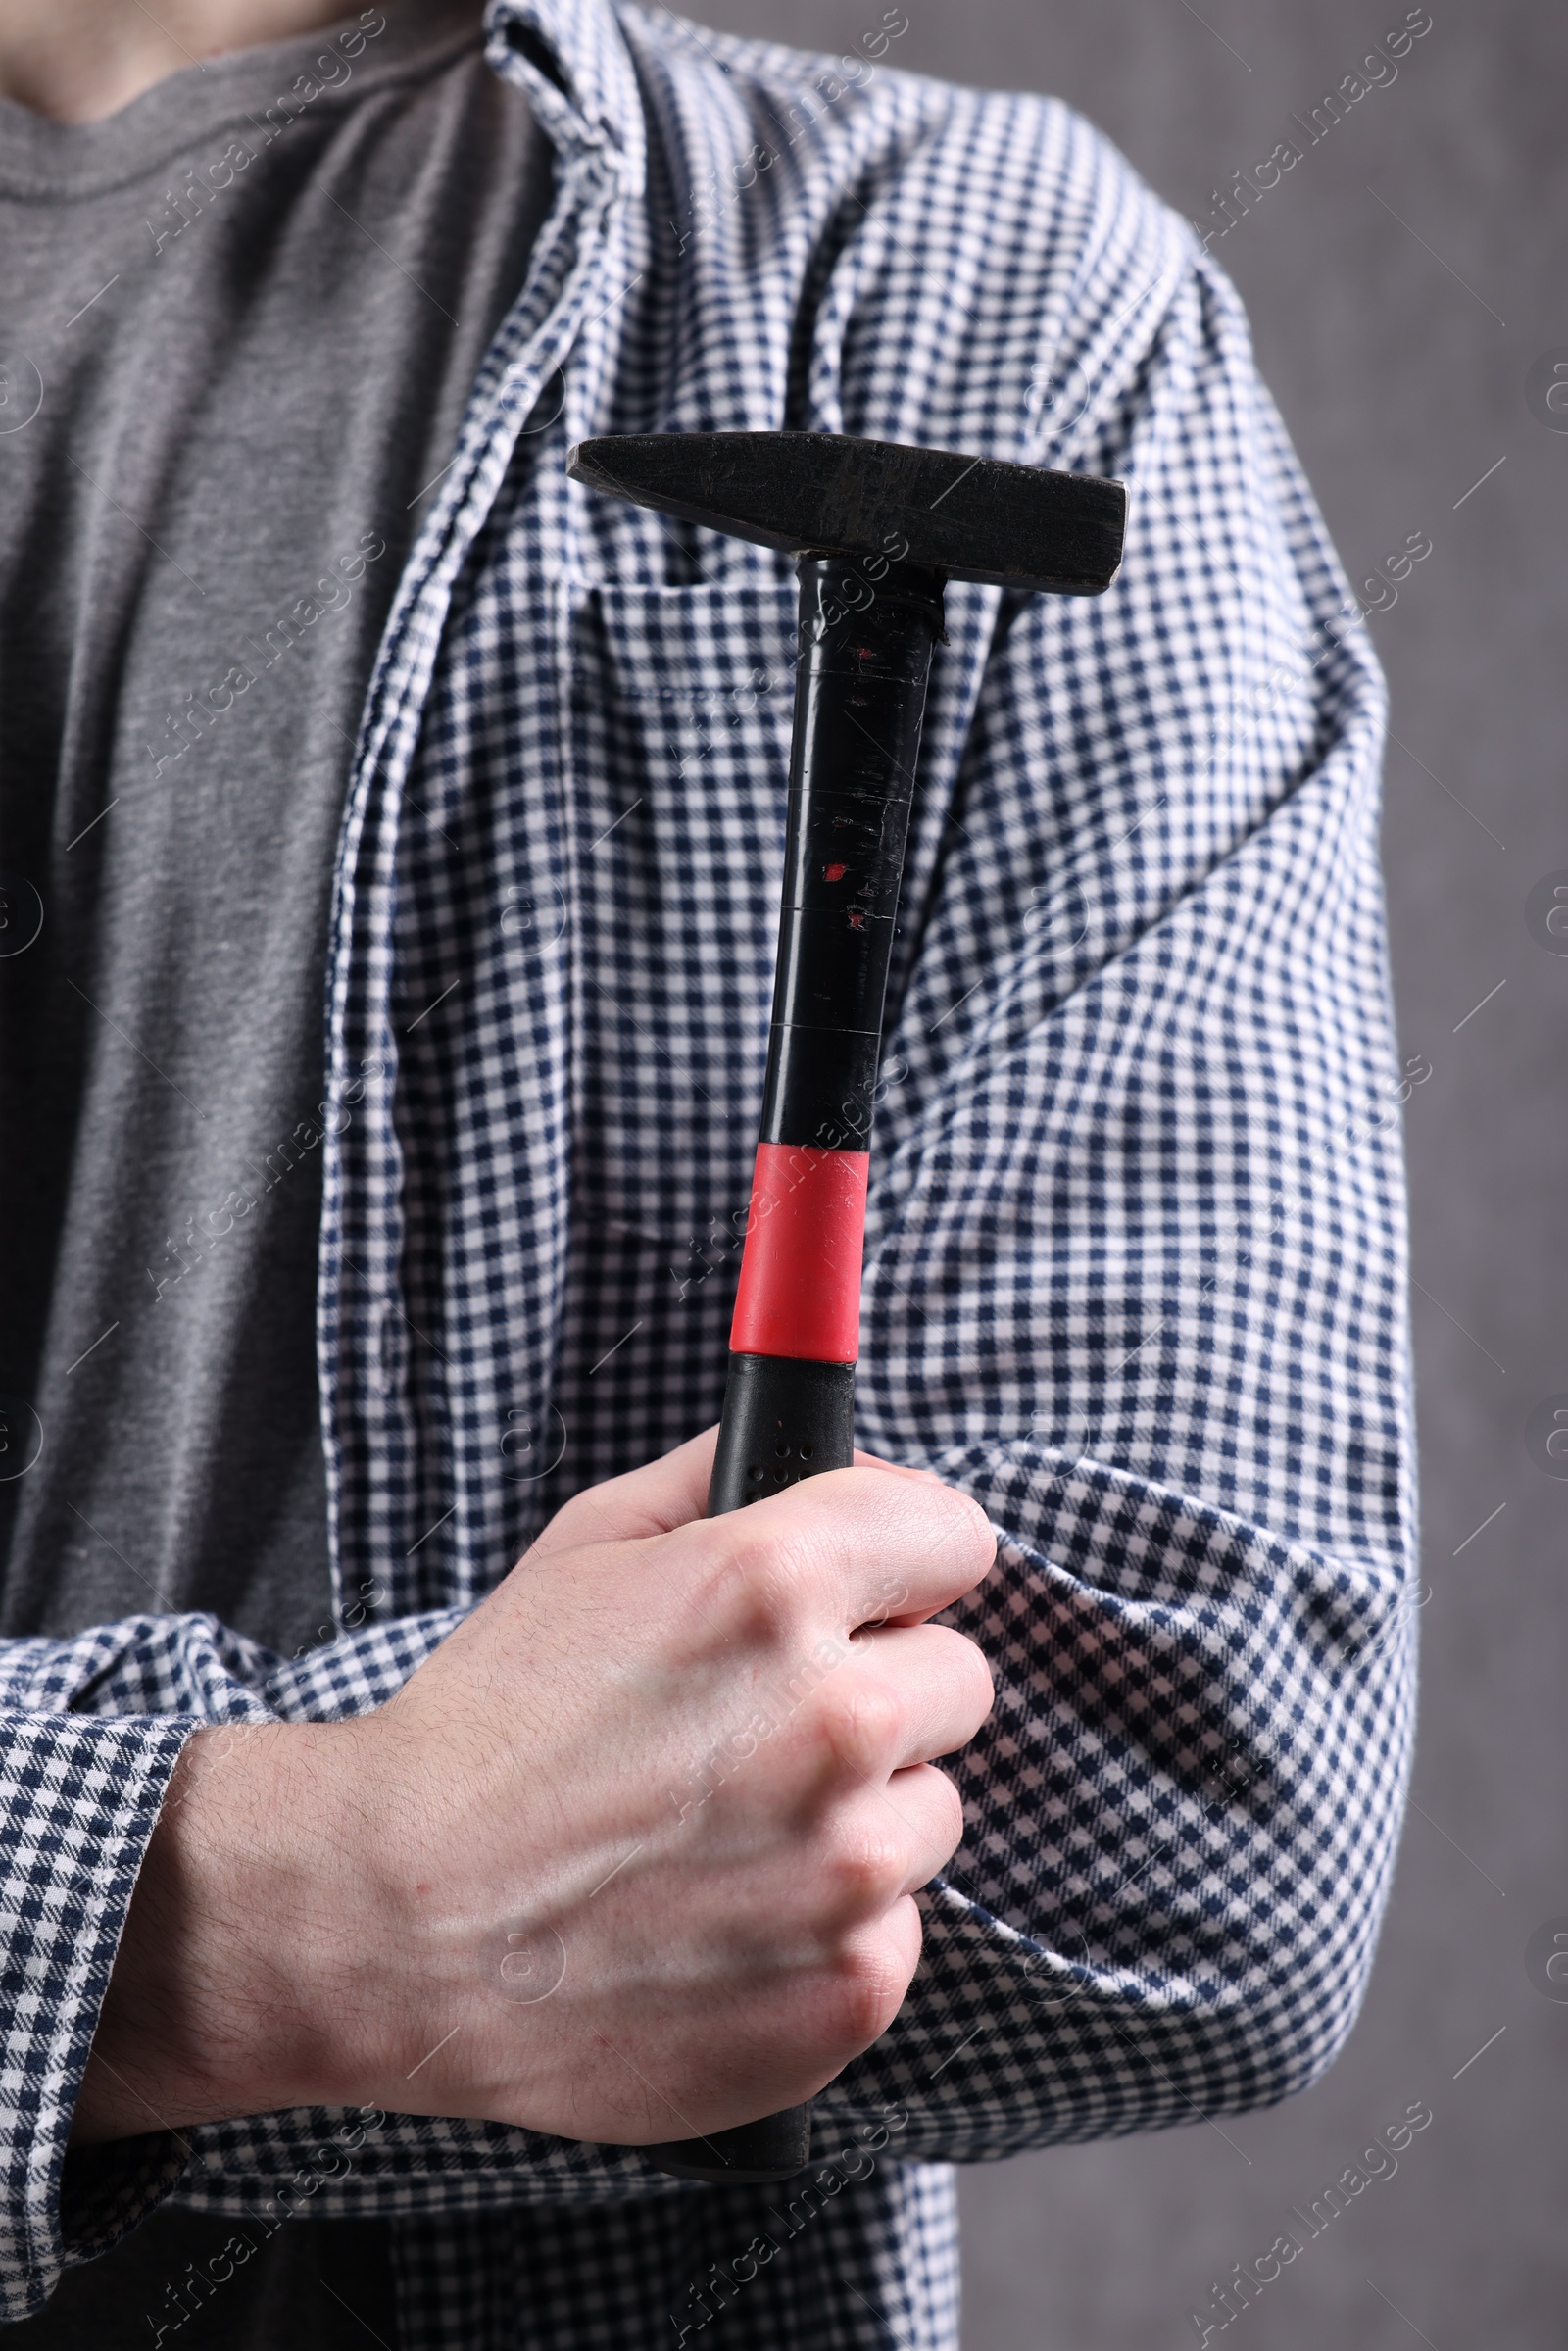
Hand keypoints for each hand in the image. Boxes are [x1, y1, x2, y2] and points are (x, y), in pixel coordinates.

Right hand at [74, 1430, 995, 2147]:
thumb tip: (828, 1452)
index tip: (882, 1589)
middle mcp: (833, 1719)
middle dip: (880, 1687)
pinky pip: (897, 1931)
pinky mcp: (847, 1989)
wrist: (391, 1923)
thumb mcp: (585, 1548)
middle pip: (958, 1677)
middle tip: (769, 1726)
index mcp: (775, 1584)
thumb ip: (720, 1478)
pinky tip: (730, 1918)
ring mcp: (848, 1868)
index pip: (955, 1534)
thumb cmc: (484, 1730)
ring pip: (933, 1810)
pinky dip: (831, 1930)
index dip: (907, 1558)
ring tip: (734, 1830)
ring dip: (862, 1814)